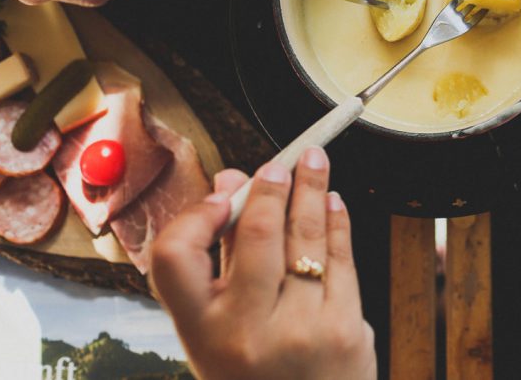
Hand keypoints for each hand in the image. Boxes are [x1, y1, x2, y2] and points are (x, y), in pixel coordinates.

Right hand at [150, 148, 376, 379]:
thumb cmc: (256, 373)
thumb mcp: (218, 332)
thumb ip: (221, 257)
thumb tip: (231, 183)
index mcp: (201, 333)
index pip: (175, 257)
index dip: (194, 216)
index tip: (220, 194)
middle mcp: (246, 332)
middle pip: (256, 234)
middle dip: (271, 187)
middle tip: (280, 163)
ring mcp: (300, 331)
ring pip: (306, 238)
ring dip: (312, 190)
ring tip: (315, 162)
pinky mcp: (345, 330)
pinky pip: (341, 259)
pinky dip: (337, 222)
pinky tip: (333, 202)